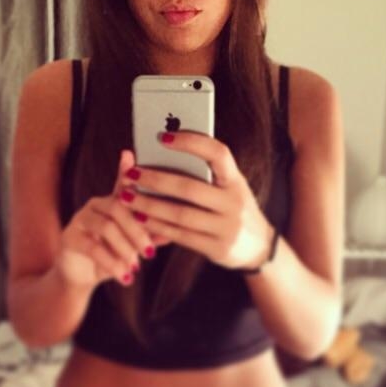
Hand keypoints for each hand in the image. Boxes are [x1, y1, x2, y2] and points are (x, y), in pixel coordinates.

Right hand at [55, 150, 171, 289]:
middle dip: (137, 231)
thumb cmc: (112, 256)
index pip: (122, 184)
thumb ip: (150, 235)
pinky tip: (124, 277)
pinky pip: (92, 247)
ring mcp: (80, 219)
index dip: (125, 170)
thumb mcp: (133, 246)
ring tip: (135, 266)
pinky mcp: (69, 237)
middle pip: (119, 208)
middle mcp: (96, 205)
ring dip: (124, 249)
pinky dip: (111, 263)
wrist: (82, 277)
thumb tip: (173, 231)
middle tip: (150, 252)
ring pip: (106, 227)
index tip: (130, 154)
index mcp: (113, 202)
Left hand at [118, 131, 273, 270]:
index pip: (218, 154)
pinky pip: (181, 236)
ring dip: (149, 206)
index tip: (162, 137)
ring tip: (126, 197)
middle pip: (189, 188)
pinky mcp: (217, 248)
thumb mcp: (228, 189)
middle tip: (130, 174)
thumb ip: (205, 177)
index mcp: (236, 180)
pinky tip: (140, 219)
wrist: (258, 249)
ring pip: (180, 214)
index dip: (191, 142)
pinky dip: (157, 226)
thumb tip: (160, 158)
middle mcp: (234, 202)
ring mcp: (227, 228)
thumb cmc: (232, 210)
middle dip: (155, 180)